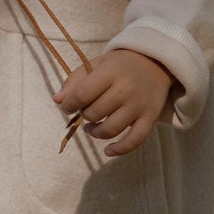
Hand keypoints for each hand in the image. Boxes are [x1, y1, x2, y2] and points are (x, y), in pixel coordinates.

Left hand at [55, 49, 173, 158]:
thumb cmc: (120, 64)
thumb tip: (57, 100)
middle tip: (85, 110)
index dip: (69, 104)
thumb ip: (75, 80)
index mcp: (111, 72)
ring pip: (110, 129)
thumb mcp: (97, 63)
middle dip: (84, 115)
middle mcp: (126, 89)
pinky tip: (108, 151)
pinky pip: (135, 140)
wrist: (156, 62)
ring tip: (91, 128)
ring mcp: (139, 105)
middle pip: (95, 113)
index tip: (67, 106)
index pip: (82, 94)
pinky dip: (120, 149)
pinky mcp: (151, 118)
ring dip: (95, 132)